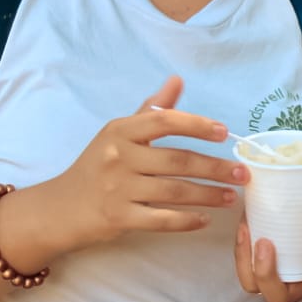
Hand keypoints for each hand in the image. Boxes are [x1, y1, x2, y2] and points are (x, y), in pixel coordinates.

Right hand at [43, 76, 249, 252]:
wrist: (59, 208)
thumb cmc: (96, 166)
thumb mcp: (117, 133)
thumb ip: (150, 110)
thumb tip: (177, 80)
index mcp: (121, 131)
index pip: (164, 122)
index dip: (197, 125)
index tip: (224, 133)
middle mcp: (119, 156)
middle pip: (177, 160)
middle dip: (215, 167)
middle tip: (242, 173)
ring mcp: (118, 189)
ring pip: (175, 191)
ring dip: (209, 195)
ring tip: (232, 196)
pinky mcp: (118, 218)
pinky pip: (161, 219)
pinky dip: (186, 220)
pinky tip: (205, 220)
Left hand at [234, 197, 301, 301]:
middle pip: (279, 295)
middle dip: (266, 271)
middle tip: (264, 242)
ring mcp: (285, 284)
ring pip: (255, 287)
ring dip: (245, 259)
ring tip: (246, 228)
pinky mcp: (270, 273)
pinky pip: (249, 271)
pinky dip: (242, 249)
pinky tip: (245, 223)